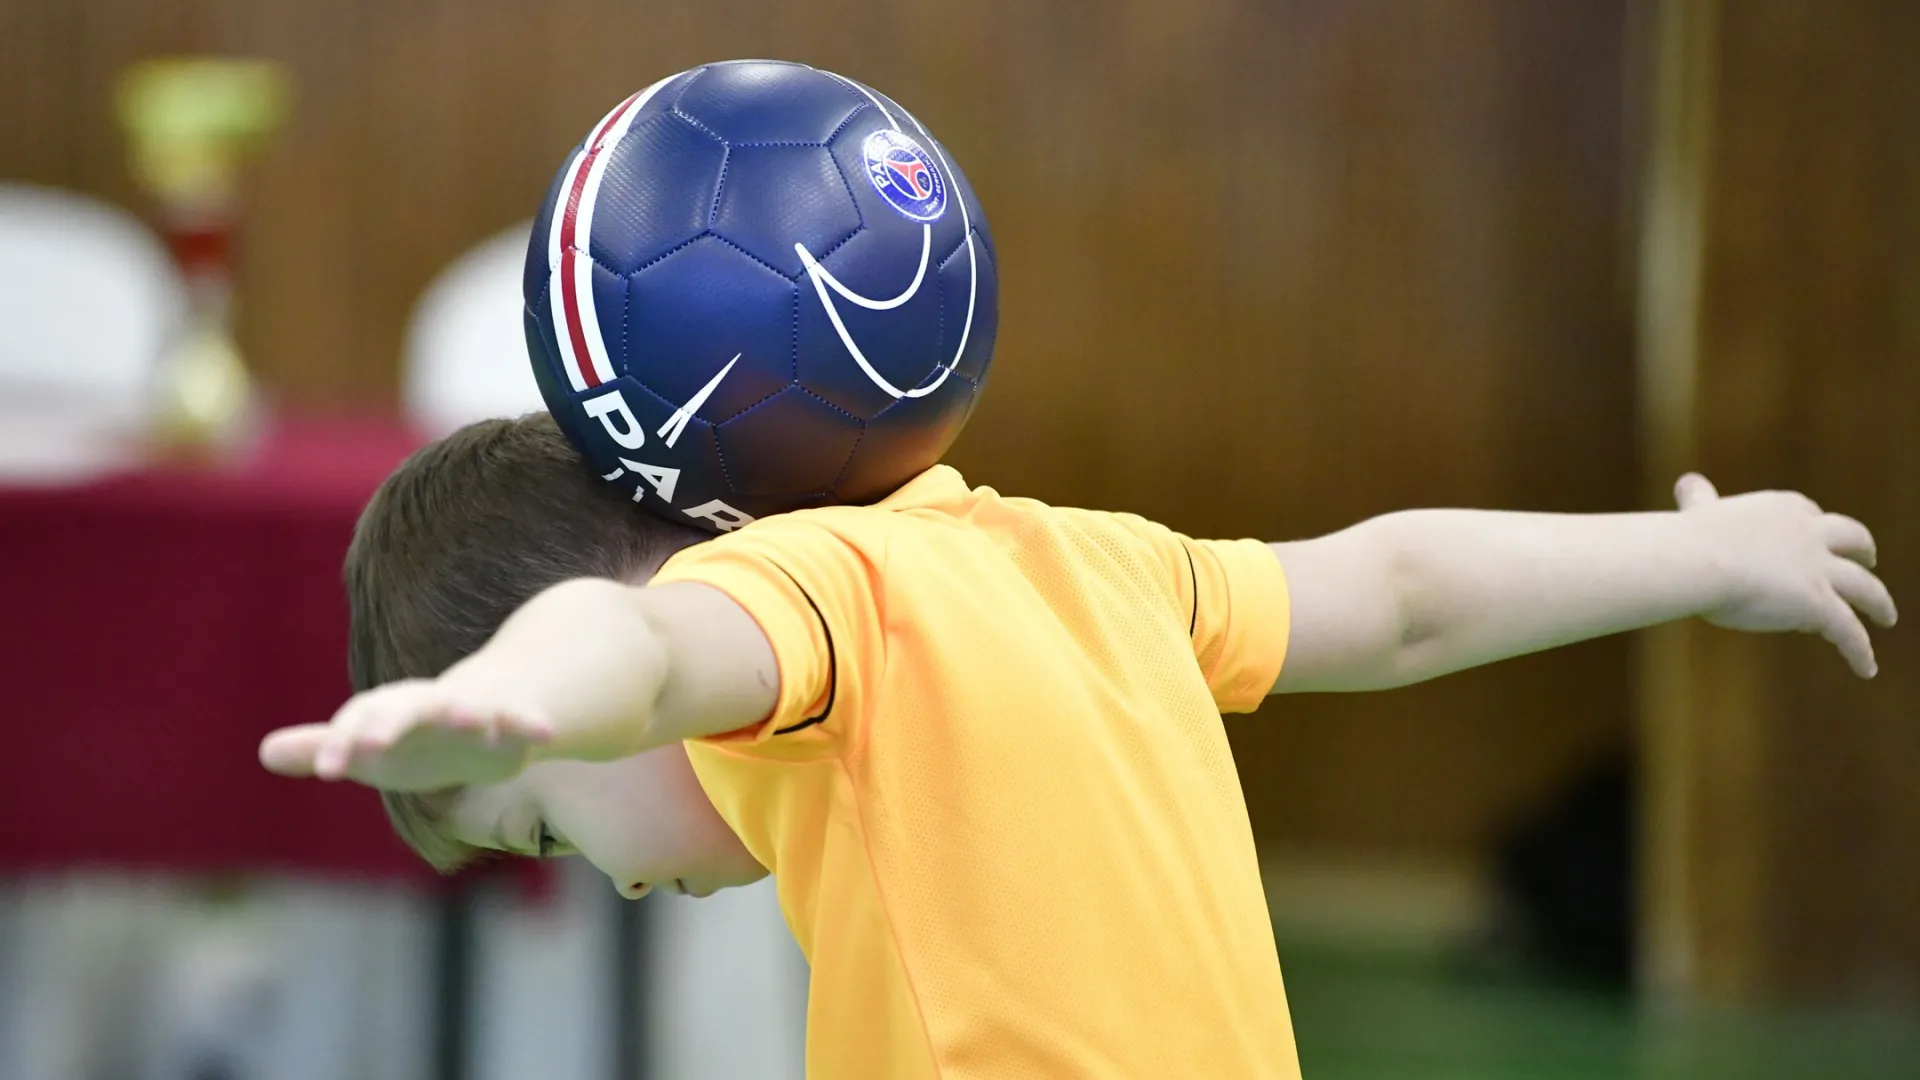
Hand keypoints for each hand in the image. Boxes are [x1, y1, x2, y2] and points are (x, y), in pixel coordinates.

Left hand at [259, 679, 552, 791]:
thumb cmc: (414, 737)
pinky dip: (530, 723)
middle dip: (392, 725)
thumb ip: (324, 747)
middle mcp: (427, 706)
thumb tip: (265, 752)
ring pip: (467, 708)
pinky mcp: (509, 718)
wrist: (482, 712)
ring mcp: (470, 709)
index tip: (325, 770)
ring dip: (470, 712)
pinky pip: (521, 719)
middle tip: (373, 745)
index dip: (340, 745)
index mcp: (388, 713)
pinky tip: (547, 734)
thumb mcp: (370, 748)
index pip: (357, 726)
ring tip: (473, 722)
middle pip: (406, 711)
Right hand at [1676, 473, 1897, 676]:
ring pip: (1866, 588)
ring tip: (1886, 616)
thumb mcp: (1700, 510)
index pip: (1811, 516)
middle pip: (1853, 540)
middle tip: (1869, 561)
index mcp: (1784, 510)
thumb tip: (1686, 482)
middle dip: (1863, 550)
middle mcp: (1811, 535)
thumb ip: (1701, 498)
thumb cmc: (1692, 537)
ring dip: (1880, 603)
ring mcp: (1820, 571)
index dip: (1815, 530)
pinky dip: (1860, 651)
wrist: (1699, 560)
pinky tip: (1866, 668)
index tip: (1813, 540)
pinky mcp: (1820, 605)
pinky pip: (1849, 633)